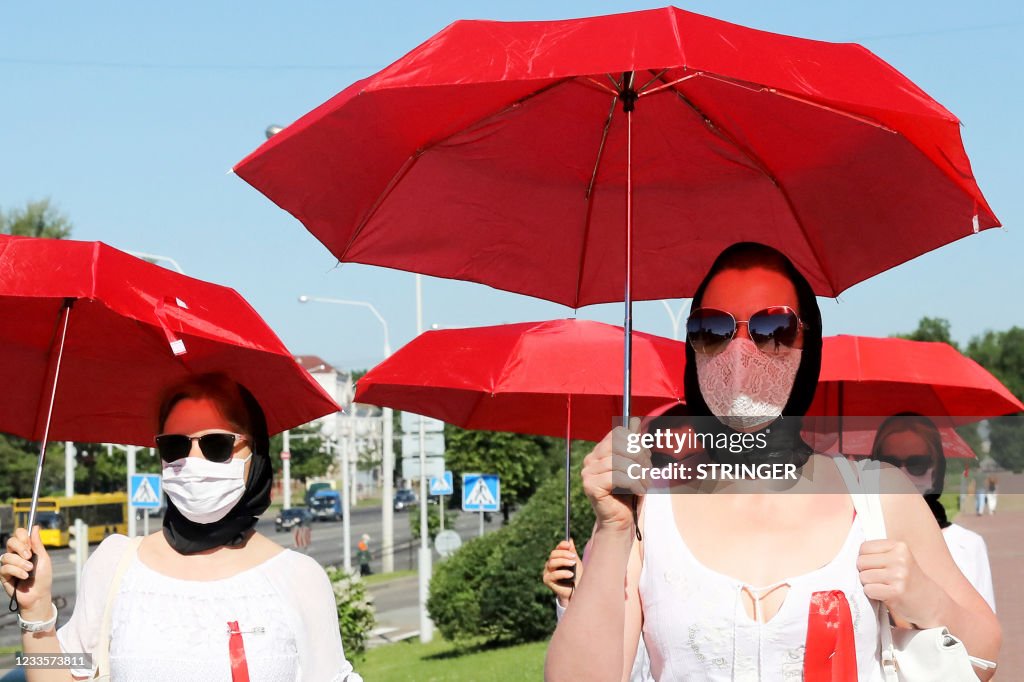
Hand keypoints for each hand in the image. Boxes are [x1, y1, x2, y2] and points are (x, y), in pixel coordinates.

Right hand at [2, 527, 53, 618]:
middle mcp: (15, 555)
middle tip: (29, 556)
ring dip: (20, 563)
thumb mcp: (43, 558)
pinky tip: (24, 576)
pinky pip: (5, 568)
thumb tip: (35, 527)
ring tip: (30, 569)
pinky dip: (17, 571)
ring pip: (7, 556)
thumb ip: (37, 544)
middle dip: (21, 547)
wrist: (39, 595)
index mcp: (26, 549)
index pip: (19, 534)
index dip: (23, 536)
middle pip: (10, 541)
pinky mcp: (3, 575)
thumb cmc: (43, 577)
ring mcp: (9, 565)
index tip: (30, 543)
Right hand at [542, 539, 581, 605]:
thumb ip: (572, 553)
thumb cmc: (577, 577)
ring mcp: (547, 571)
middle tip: (573, 557)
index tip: (568, 544)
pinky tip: (570, 574)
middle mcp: (550, 564)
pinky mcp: (546, 580)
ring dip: (563, 562)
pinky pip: (553, 574)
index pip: (556, 549)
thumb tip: (570, 540)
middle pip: (553, 554)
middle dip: (564, 554)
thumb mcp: (576, 563)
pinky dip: (562, 573)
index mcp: (557, 559)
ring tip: (573, 564)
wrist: (576, 592)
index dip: (561, 545)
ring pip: (552, 562)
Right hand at [582, 418, 649, 533]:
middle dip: (639, 458)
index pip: (618, 433)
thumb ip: (634, 444)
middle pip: (619, 445)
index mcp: (600, 451)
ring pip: (619, 462)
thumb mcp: (636, 465)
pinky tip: (638, 491)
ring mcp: (587, 472)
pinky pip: (616, 477)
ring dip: (639, 474)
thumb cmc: (629, 493)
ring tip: (645, 485)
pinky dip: (633, 483)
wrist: (621, 520)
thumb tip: (633, 420)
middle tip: (648, 473)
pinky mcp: (590, 486)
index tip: (645, 458)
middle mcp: (590, 459)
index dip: (636, 442)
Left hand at [857, 539, 938, 626]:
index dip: (865, 559)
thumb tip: (849, 552)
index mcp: (900, 547)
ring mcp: (899, 575)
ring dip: (870, 585)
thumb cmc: (910, 581)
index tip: (876, 567)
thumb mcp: (900, 560)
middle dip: (866, 572)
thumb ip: (880, 554)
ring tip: (885, 587)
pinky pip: (869, 590)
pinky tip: (886, 595)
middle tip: (881, 580)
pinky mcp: (896, 591)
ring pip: (863, 577)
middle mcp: (900, 558)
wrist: (933, 604)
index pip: (864, 547)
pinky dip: (873, 595)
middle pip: (861, 562)